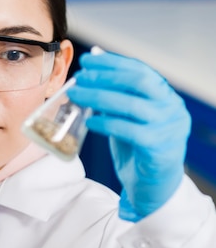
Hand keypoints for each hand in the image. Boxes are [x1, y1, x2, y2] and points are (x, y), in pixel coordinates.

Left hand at [67, 50, 190, 221]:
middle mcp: (171, 108)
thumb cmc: (138, 151)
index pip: (140, 70)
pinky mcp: (159, 147)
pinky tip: (90, 121)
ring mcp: (168, 127)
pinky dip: (107, 123)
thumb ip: (115, 97)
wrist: (155, 188)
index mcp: (165, 97)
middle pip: (138, 82)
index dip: (113, 63)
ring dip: (99, 96)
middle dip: (105, 76)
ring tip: (76, 95)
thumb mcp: (126, 119)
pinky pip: (129, 130)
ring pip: (131, 104)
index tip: (88, 59)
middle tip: (80, 77)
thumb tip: (92, 70)